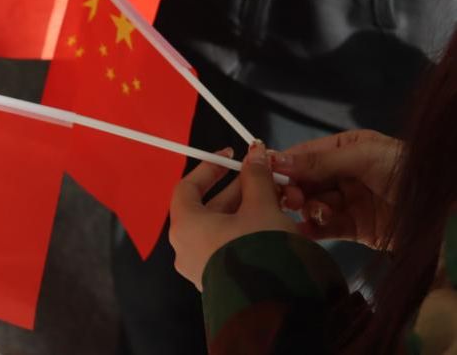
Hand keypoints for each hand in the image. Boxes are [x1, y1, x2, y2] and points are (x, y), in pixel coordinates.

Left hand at [170, 143, 296, 289]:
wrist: (276, 308)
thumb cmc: (261, 254)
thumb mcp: (261, 207)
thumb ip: (256, 178)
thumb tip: (255, 155)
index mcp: (185, 226)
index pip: (187, 186)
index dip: (209, 168)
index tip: (229, 157)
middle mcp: (186, 248)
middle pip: (208, 207)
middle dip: (238, 189)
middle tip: (262, 177)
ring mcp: (201, 267)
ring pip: (221, 228)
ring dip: (247, 210)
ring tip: (275, 199)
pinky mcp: (220, 282)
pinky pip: (228, 247)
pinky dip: (246, 232)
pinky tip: (272, 225)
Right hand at [272, 130, 399, 248]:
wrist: (444, 213)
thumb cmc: (406, 173)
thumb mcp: (363, 157)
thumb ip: (318, 161)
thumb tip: (274, 158)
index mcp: (346, 149)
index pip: (305, 154)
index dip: (284, 163)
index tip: (263, 173)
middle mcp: (344, 174)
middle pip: (305, 181)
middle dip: (294, 188)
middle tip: (289, 198)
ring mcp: (350, 202)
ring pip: (313, 204)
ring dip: (306, 208)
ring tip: (309, 211)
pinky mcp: (356, 229)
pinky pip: (326, 228)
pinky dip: (313, 229)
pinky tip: (304, 231)